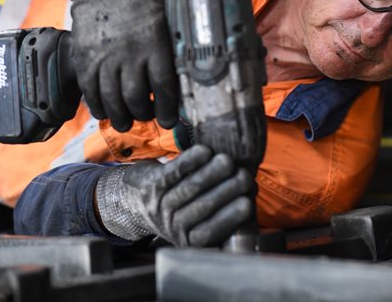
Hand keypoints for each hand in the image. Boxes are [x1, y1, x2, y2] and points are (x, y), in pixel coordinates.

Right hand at [59, 0, 179, 130]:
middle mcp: (129, 53)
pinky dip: (99, 107)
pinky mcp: (84, 59)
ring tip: (126, 121)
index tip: (169, 119)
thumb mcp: (165, 21)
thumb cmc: (141, 3)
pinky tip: (106, 110)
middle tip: (147, 116)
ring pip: (112, 101)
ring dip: (121, 117)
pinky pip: (90, 93)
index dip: (168, 110)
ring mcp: (104, 58)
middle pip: (135, 99)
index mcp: (154, 43)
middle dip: (143, 115)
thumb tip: (184, 82)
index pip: (164, 87)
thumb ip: (170, 51)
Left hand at [94, 145, 254, 245]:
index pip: (208, 233)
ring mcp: (159, 206)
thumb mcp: (200, 219)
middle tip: (244, 177)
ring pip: (188, 188)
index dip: (228, 218)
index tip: (247, 203)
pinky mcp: (151, 185)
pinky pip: (172, 172)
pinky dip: (189, 161)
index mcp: (187, 239)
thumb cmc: (184, 205)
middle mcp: (171, 226)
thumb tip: (250, 192)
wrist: (141, 198)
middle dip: (226, 191)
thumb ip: (224, 210)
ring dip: (210, 174)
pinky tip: (204, 151)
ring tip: (228, 162)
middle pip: (201, 208)